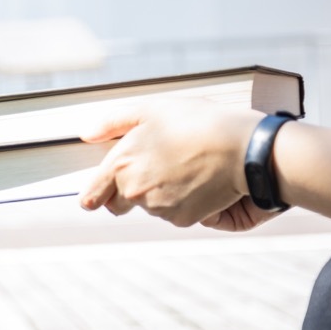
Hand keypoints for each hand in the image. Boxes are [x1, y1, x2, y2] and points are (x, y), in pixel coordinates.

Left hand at [78, 96, 270, 229]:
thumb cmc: (198, 123)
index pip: (92, 195)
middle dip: (129, 192)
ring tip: (183, 167)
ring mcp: (158, 207)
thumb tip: (87, 134)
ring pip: (149, 206)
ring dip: (159, 192)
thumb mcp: (151, 110)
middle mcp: (135, 191)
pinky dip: (182, 201)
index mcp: (121, 165)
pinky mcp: (182, 219)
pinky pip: (174, 212)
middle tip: (153, 170)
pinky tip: (197, 180)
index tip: (92, 199)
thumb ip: (113, 122)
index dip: (93, 196)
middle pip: (119, 204)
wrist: (243, 149)